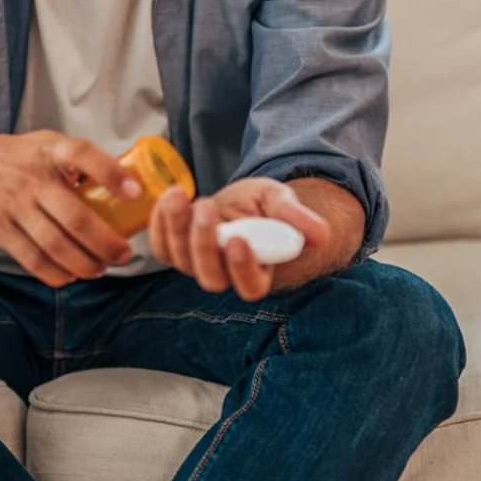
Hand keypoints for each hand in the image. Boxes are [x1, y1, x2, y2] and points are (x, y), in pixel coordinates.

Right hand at [0, 130, 139, 286]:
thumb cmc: (12, 157)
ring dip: (83, 263)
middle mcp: (31, 178)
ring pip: (55, 244)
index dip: (111, 173)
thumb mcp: (42, 144)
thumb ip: (75, 161)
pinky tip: (69, 276)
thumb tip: (121, 183)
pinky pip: (32, 258)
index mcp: (48, 150)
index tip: (135, 192)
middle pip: (75, 217)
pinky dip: (55, 273)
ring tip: (100, 269)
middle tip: (123, 253)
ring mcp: (13, 205)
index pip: (82, 155)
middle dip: (105, 242)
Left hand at [149, 177, 332, 301]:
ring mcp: (196, 264)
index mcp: (257, 273)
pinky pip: (160, 246)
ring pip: (181, 260)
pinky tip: (169, 197)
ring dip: (176, 228)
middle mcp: (224, 275)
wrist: (243, 202)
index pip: (249, 285)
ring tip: (180, 195)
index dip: (243, 267)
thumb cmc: (266, 207)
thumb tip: (321, 234)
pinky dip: (159, 223)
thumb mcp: (282, 204)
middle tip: (206, 208)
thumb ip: (297, 219)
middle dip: (204, 243)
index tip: (239, 239)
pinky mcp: (175, 249)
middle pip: (210, 276)